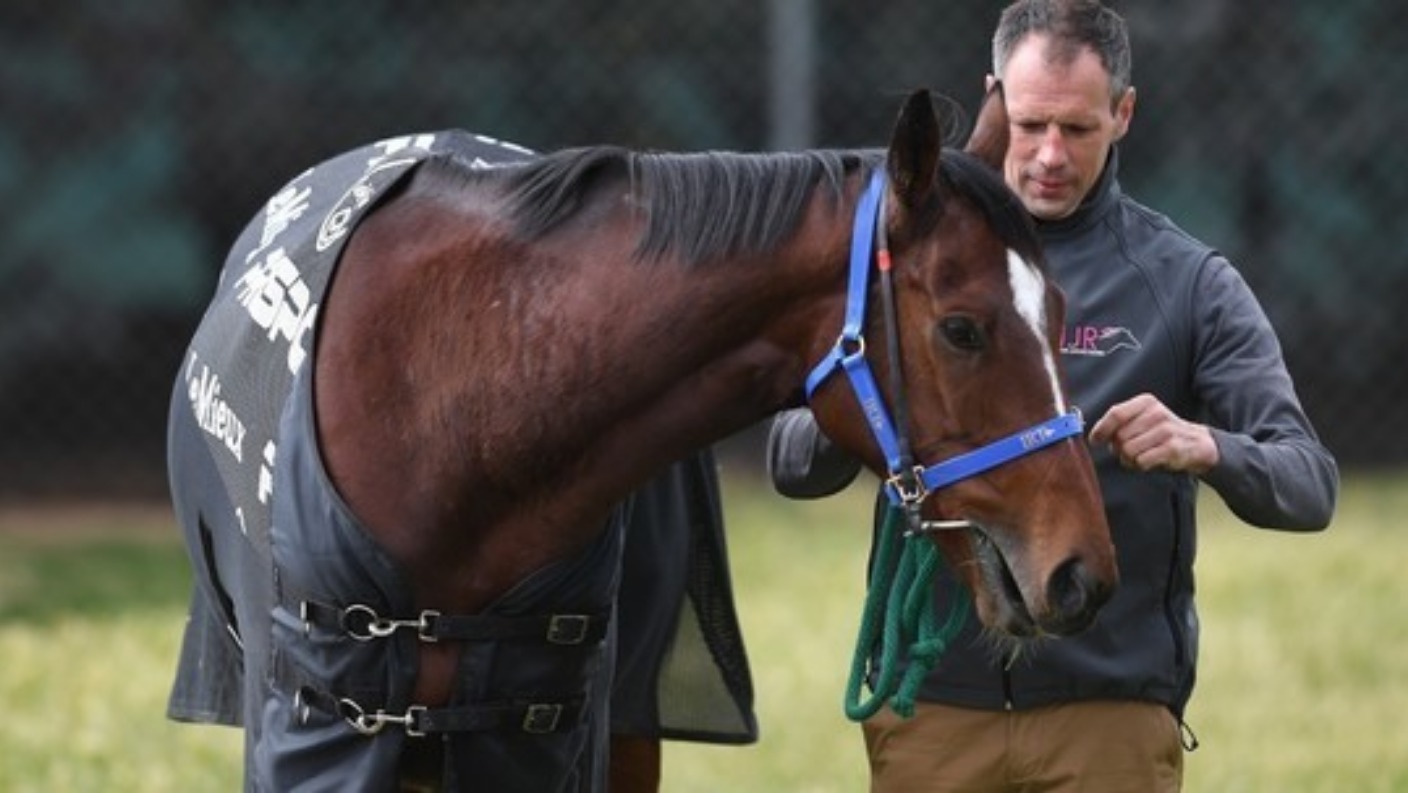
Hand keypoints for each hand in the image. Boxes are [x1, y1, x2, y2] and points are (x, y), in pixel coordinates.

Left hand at [1088, 393, 1218, 474]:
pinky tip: (1149, 461)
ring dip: (1129, 459)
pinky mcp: (1172, 448)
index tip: (1095, 440)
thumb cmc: (1160, 432)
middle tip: (1126, 451)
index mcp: (1146, 402)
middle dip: (1118, 448)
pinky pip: (1142, 461)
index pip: (1116, 414)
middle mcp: (1156, 413)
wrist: (1195, 442)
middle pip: (1120, 436)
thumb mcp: (1142, 418)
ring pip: (1129, 450)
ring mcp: (1166, 430)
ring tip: (1139, 456)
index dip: (1102, 429)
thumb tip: (1094, 435)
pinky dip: (1140, 465)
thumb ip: (1120, 422)